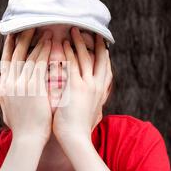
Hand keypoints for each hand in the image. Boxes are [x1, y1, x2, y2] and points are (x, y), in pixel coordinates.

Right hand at [0, 28, 52, 144]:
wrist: (28, 139)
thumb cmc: (20, 127)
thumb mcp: (5, 108)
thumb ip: (1, 94)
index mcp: (4, 87)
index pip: (7, 61)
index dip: (10, 46)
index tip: (13, 33)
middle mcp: (11, 83)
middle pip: (17, 54)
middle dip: (24, 38)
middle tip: (31, 26)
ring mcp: (22, 84)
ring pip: (30, 57)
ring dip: (38, 43)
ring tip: (47, 32)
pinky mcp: (34, 88)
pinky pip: (40, 65)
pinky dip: (45, 53)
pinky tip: (52, 44)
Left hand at [52, 27, 111, 145]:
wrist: (76, 140)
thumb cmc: (80, 131)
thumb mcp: (93, 116)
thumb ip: (94, 107)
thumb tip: (97, 107)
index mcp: (101, 93)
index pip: (106, 70)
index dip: (105, 57)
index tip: (104, 46)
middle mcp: (97, 86)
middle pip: (100, 59)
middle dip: (97, 44)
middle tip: (94, 31)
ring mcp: (87, 85)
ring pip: (85, 57)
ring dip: (79, 42)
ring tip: (73, 30)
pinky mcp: (75, 87)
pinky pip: (72, 64)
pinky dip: (68, 52)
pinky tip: (63, 43)